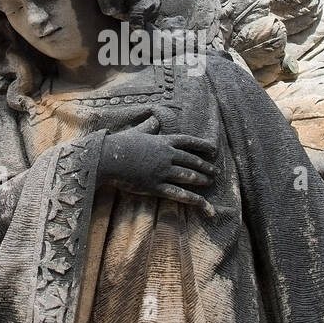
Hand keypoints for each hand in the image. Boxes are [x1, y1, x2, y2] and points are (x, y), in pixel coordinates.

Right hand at [98, 115, 216, 216]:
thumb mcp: (136, 131)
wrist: (107, 158)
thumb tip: (155, 119)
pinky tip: (204, 203)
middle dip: (205, 166)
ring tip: (210, 182)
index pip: (188, 142)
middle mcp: (166, 156)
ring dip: (202, 179)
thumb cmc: (119, 144)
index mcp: (162, 141)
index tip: (213, 149)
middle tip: (215, 171)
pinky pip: (178, 194)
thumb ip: (148, 126)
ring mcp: (162, 172)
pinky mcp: (155, 187)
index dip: (202, 145)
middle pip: (192, 161)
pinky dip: (193, 199)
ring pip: (188, 176)